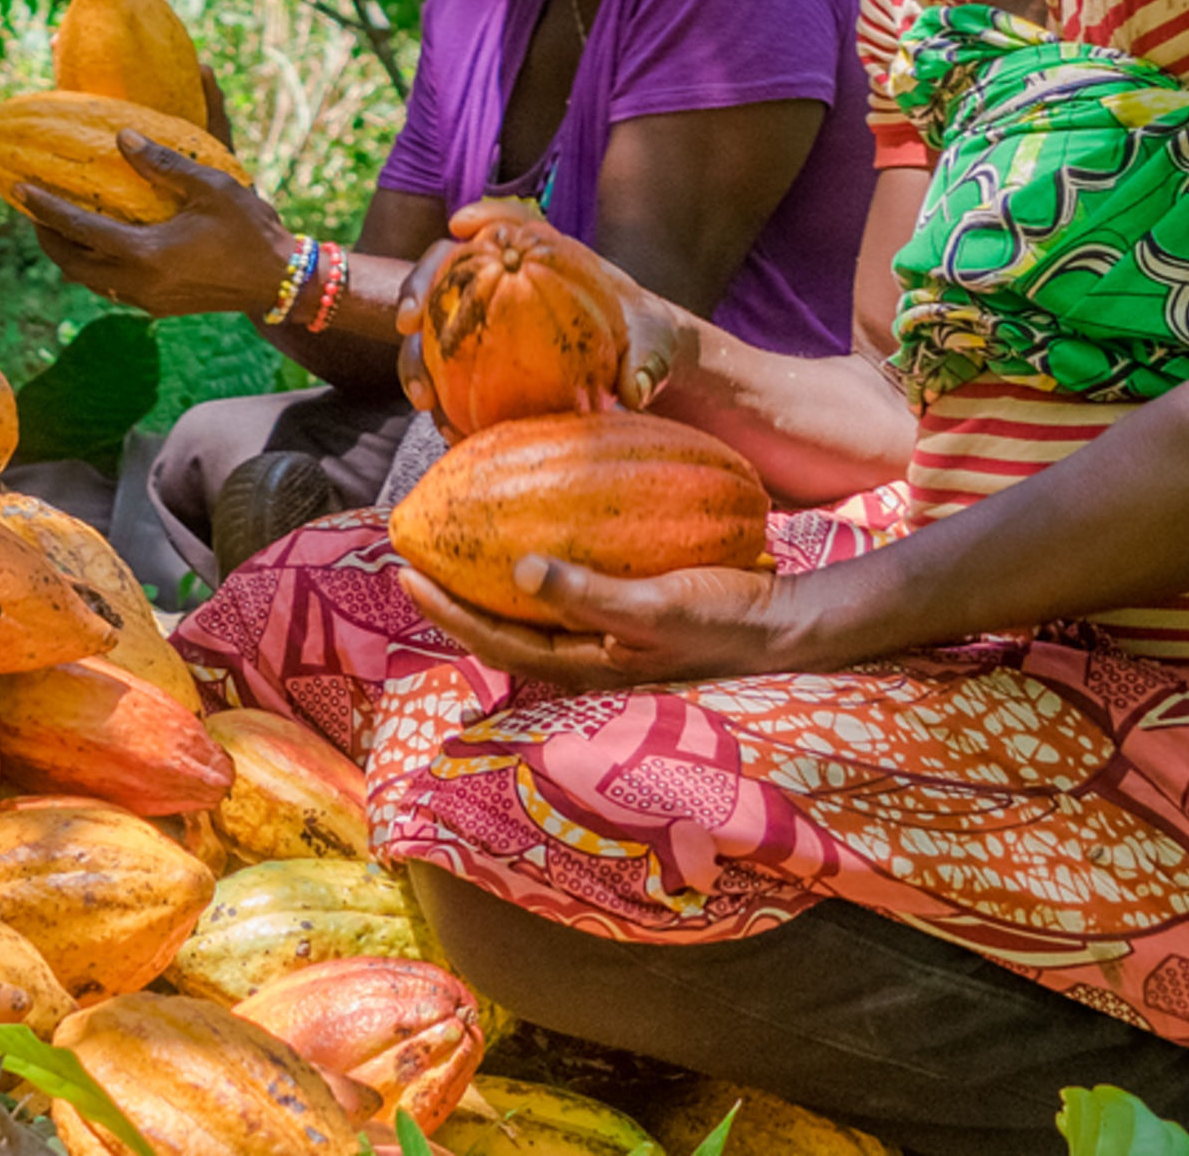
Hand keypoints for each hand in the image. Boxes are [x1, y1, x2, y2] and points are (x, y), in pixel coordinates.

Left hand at [11, 131, 294, 319]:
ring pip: (89, 280)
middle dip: (47, 236)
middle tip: (31, 207)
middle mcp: (138, 283)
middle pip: (72, 263)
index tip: (19, 188)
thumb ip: (162, 163)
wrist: (279, 281)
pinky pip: (110, 287)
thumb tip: (122, 136)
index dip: (45, 208)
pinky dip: (93, 266)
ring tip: (57, 225)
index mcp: (145, 254)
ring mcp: (147, 300)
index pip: (79, 230)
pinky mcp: (158, 306)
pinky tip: (97, 245)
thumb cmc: (248, 229)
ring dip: (68, 254)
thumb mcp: (209, 186)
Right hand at [397, 198, 705, 418]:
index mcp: (541, 253)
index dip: (477, 220)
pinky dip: (441, 399)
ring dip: (414, 360)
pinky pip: (446, 375)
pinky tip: (446, 429)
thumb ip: (647, 360)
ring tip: (423, 399)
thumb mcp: (653, 344)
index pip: (504, 223)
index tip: (459, 228)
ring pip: (429, 329)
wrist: (630, 362)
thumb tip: (634, 391)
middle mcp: (498, 276)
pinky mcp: (474, 357)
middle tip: (407, 324)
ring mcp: (478, 317)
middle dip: (415, 290)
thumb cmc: (642, 337)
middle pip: (442, 270)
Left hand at [398, 553, 804, 687]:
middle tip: (416, 547)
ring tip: (457, 532)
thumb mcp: (657, 608)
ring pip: (527, 608)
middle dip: (454, 593)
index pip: (494, 642)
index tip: (405, 571)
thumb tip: (519, 570)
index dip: (446, 611)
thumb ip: (590, 594)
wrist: (784, 622)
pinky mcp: (624, 608)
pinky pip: (563, 585)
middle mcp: (584, 654)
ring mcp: (604, 634)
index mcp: (582, 664)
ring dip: (488, 576)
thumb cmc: (723, 620)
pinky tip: (531, 524)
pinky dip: (535, 560)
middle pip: (500, 626)